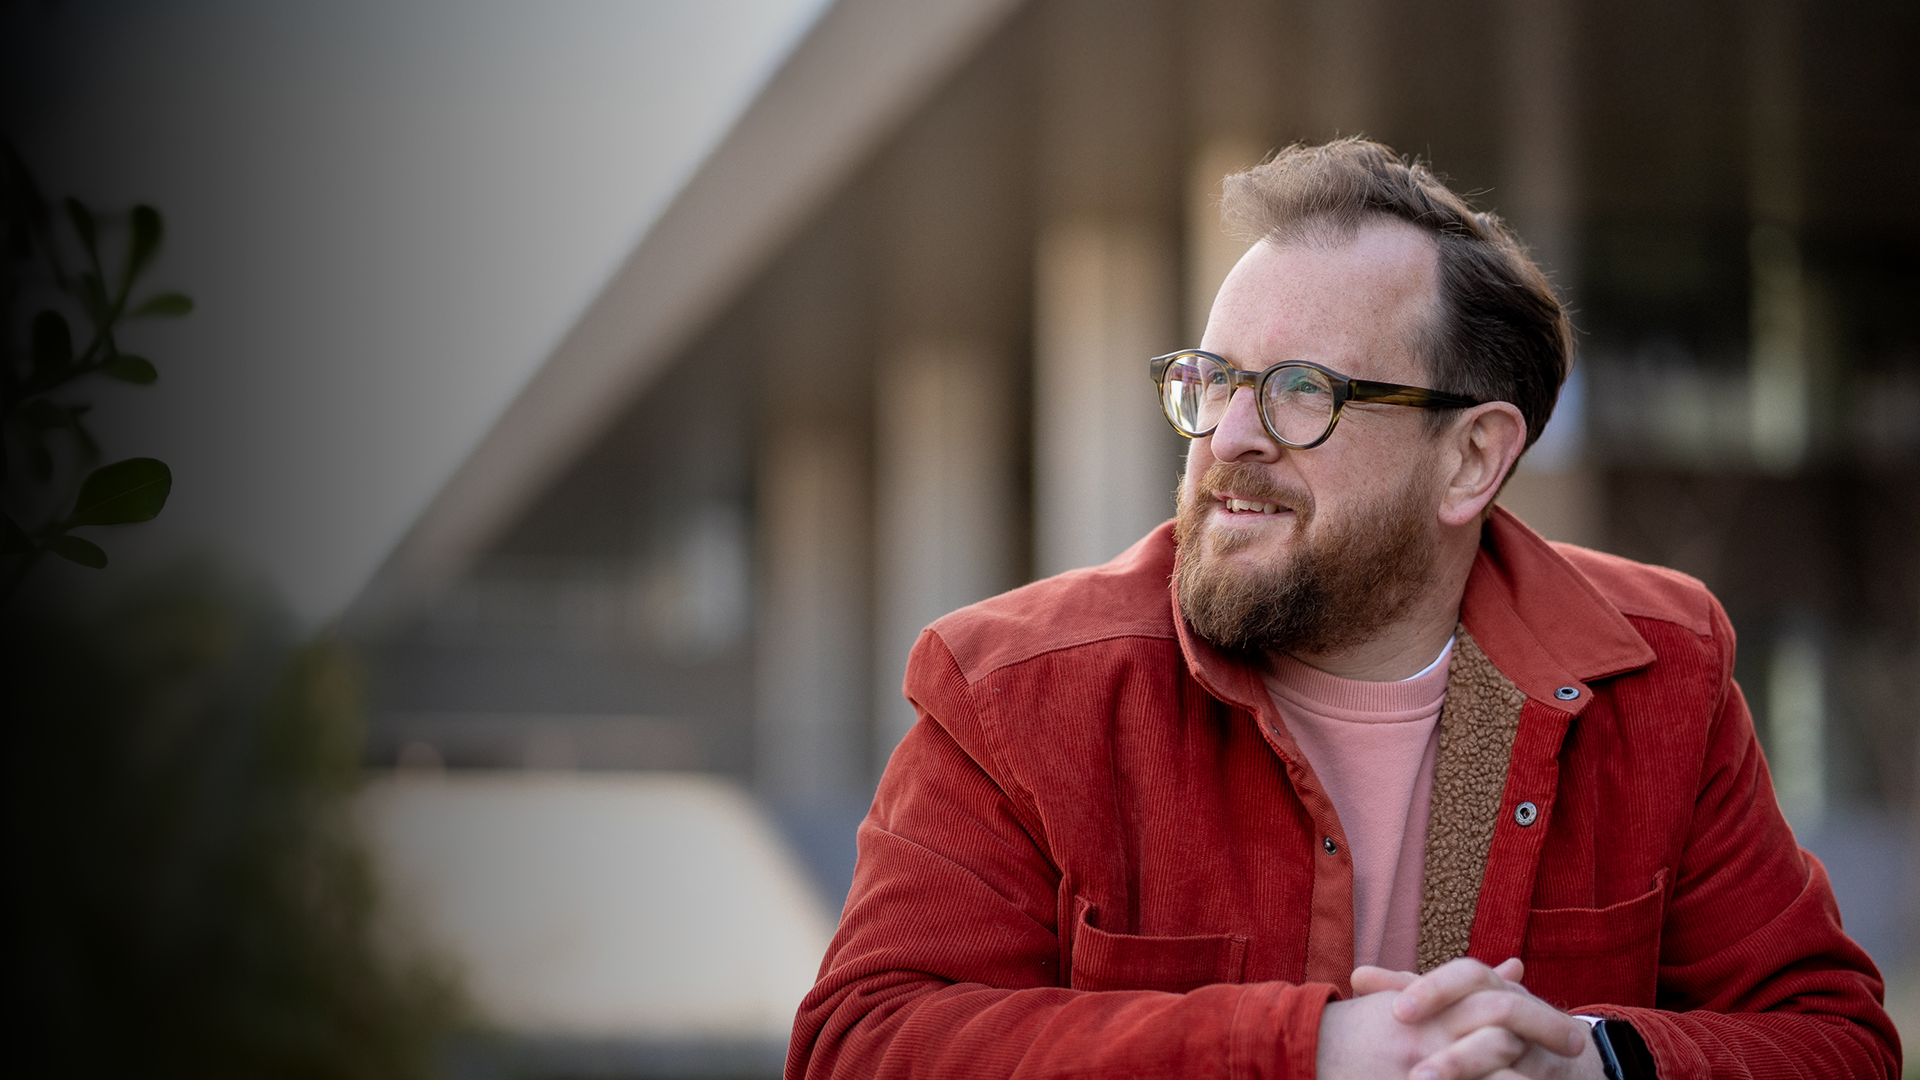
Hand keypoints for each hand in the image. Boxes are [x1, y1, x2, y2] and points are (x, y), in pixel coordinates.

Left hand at [1316, 958, 1600, 1079]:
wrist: (1561, 1051)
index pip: (1468, 975)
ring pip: (1513, 1055)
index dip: (1435, 989)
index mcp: (1492, 985)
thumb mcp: (1451, 1002)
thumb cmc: (1486, 1021)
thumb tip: (1358, 977)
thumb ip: (1407, 989)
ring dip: (1472, 1072)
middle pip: (1499, 1017)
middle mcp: (1521, 1009)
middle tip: (1414, 1077)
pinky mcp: (1547, 1075)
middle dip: (1456, 1053)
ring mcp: (1540, 1047)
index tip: (1397, 1012)